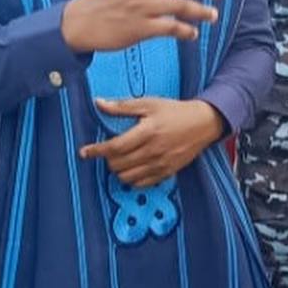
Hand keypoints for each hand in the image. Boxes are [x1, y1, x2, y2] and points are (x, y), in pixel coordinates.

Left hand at [80, 97, 225, 187]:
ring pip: (128, 177)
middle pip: (119, 164)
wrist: (203, 123)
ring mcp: (161, 164)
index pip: (115, 147)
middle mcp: (153, 151)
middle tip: (108, 151)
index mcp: (147, 132)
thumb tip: (99, 103)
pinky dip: (131, 179)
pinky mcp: (167, 172)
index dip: (96, 151)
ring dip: (118, 170)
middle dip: (107, 159)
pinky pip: (142, 184)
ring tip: (119, 160)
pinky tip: (132, 169)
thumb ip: (122, 106)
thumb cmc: (175, 111)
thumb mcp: (149, 103)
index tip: (84, 152)